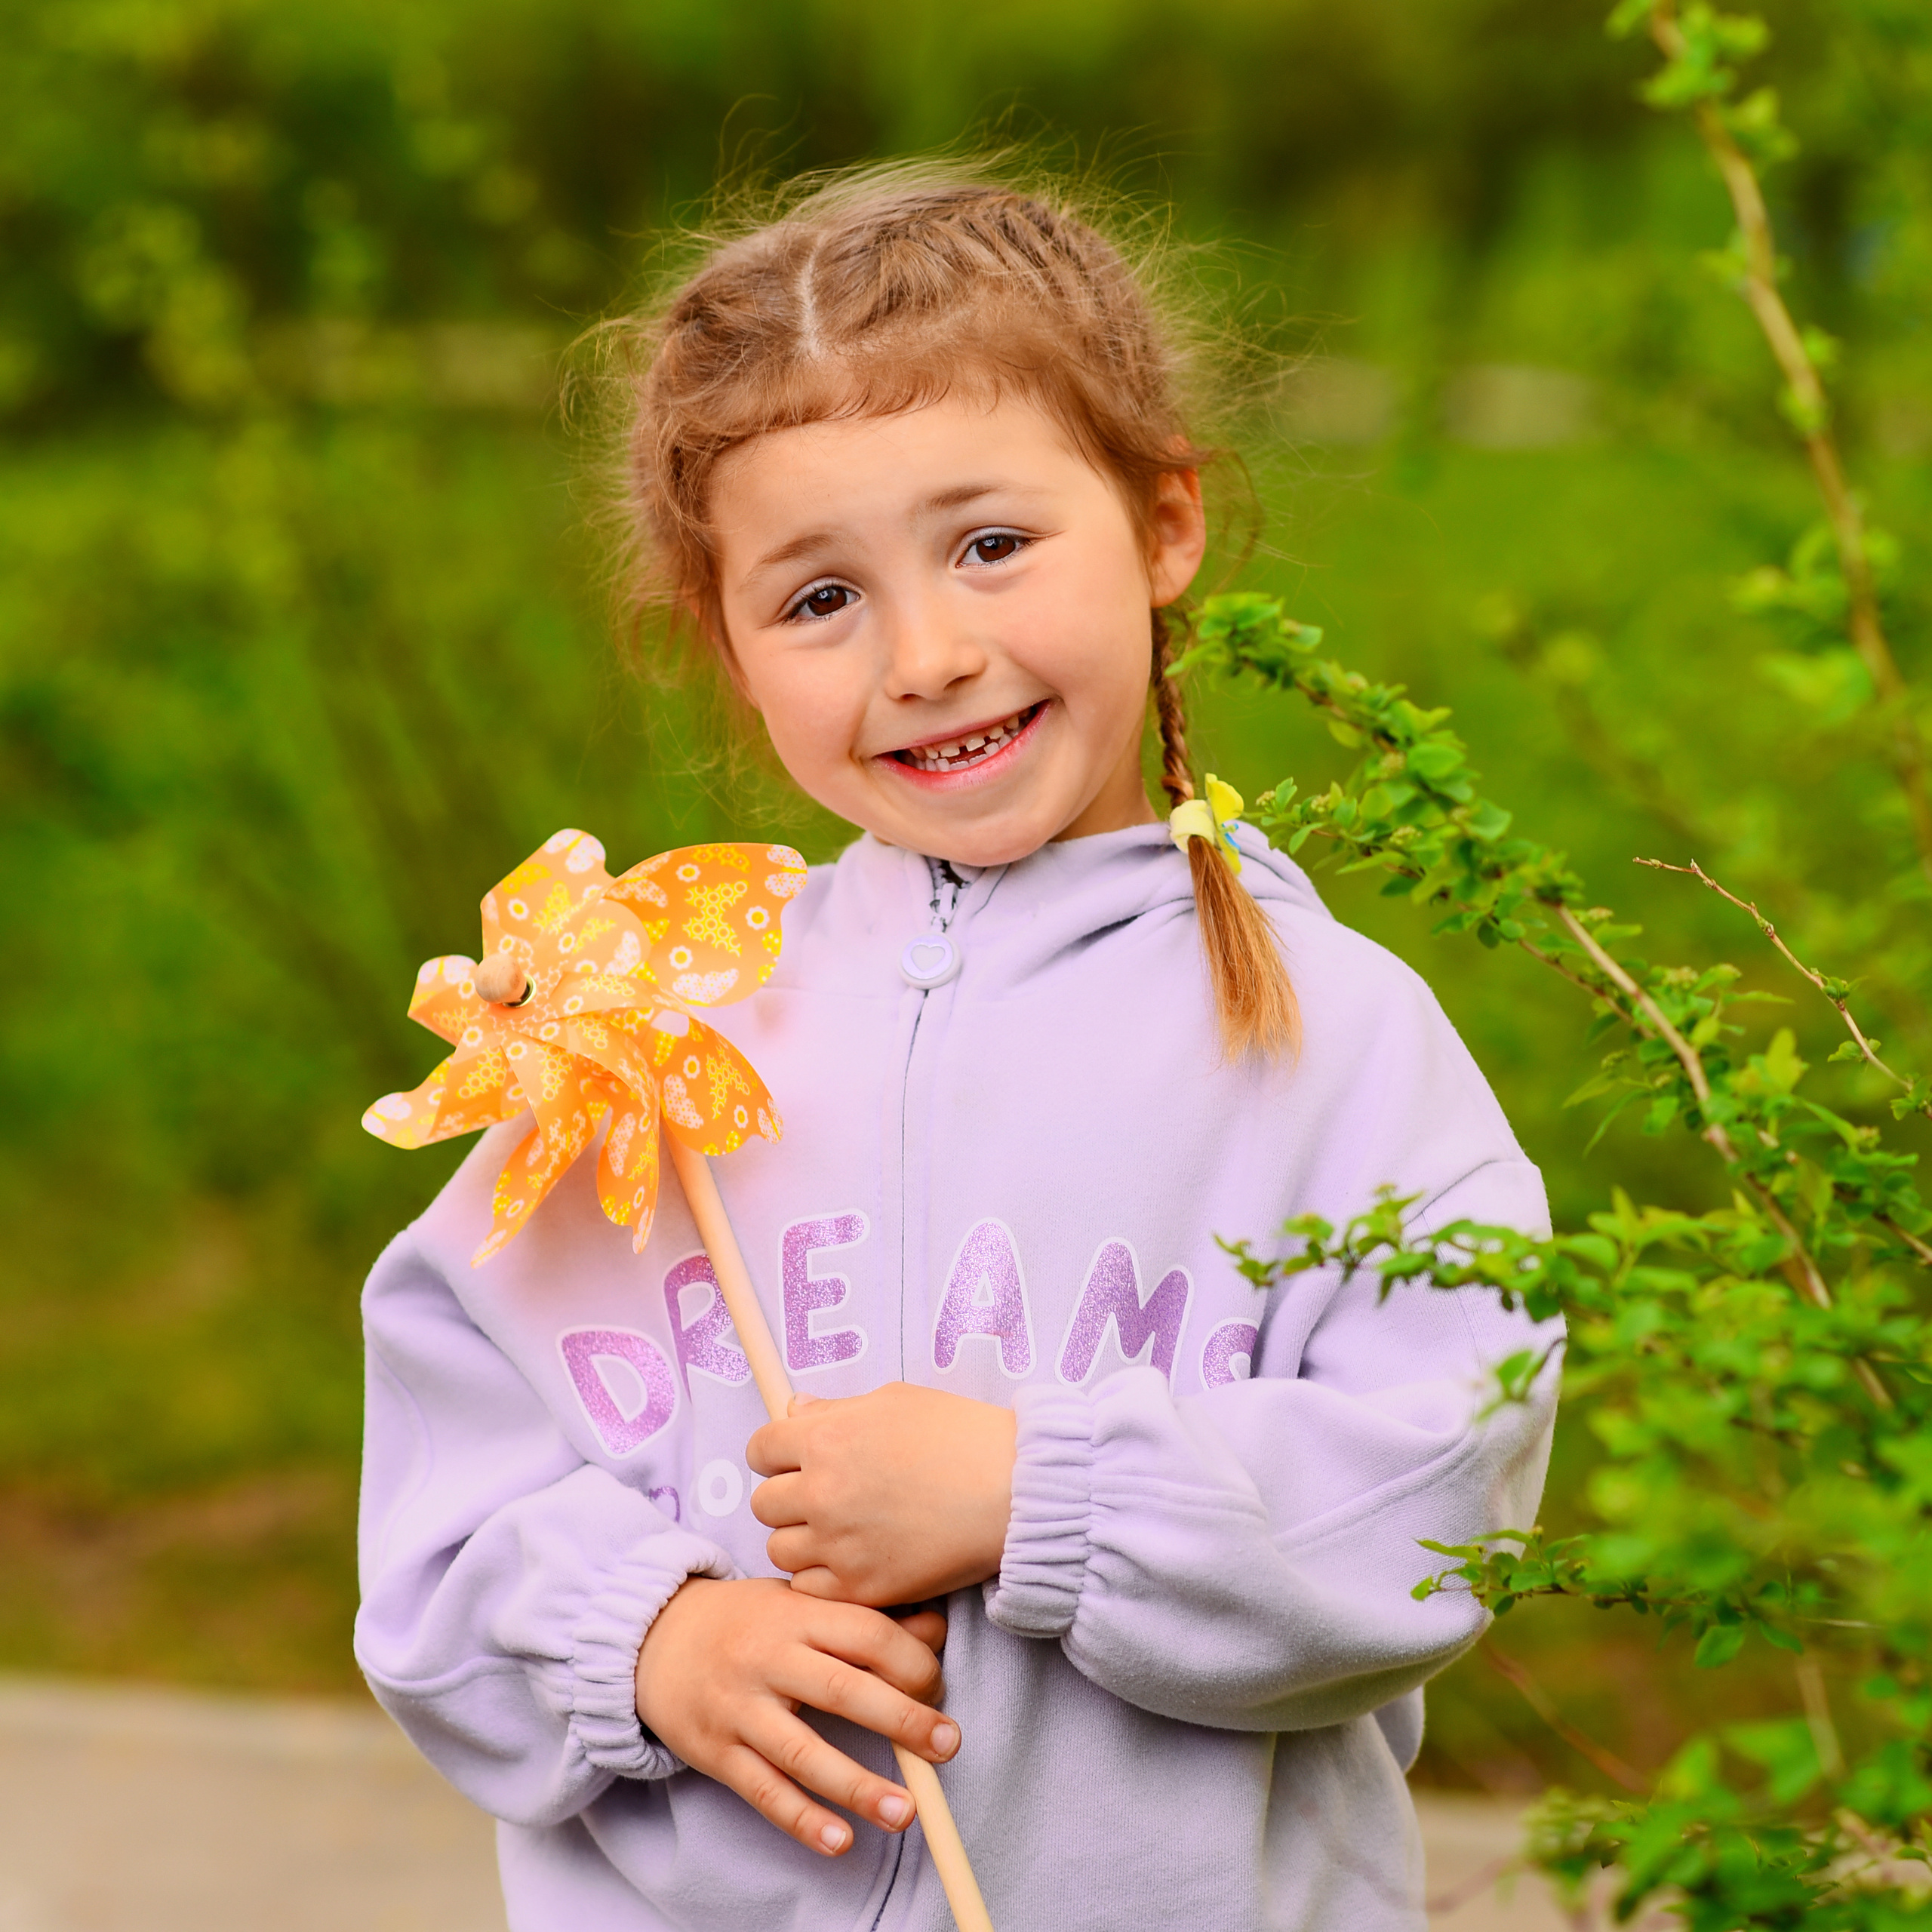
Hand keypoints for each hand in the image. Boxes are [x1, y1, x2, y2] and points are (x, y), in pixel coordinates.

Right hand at [633, 1577, 952, 1855]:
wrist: (652, 1636)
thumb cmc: (745, 1620)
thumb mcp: (799, 1602)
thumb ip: (863, 1619)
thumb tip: (936, 1629)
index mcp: (796, 1613)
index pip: (865, 1634)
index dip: (910, 1662)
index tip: (938, 1688)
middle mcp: (768, 1659)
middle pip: (843, 1690)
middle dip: (902, 1720)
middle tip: (948, 1746)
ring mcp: (740, 1709)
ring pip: (804, 1752)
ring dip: (858, 1786)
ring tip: (906, 1812)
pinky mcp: (717, 1752)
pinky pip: (764, 1791)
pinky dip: (802, 1819)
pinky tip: (840, 1841)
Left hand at [748, 1382, 1017, 1605]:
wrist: (1014, 1490)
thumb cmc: (960, 1434)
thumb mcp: (894, 1400)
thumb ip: (835, 1409)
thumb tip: (794, 1410)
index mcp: (826, 1438)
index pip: (759, 1450)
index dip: (776, 1454)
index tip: (795, 1460)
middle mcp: (824, 1492)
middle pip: (764, 1504)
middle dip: (787, 1498)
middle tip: (822, 1497)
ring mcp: (840, 1544)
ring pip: (780, 1550)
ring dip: (801, 1540)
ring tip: (839, 1531)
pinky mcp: (863, 1587)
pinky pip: (809, 1589)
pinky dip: (822, 1578)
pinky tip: (852, 1560)